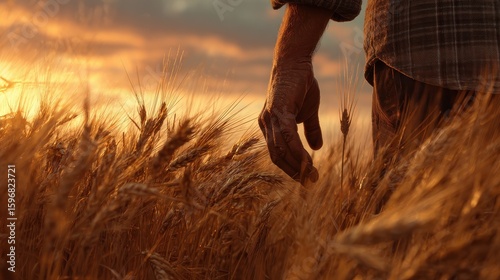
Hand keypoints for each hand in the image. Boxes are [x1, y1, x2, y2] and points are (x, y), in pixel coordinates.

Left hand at [258, 4, 329, 183]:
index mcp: (270, 127)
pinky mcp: (278, 111)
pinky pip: (287, 137)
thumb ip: (310, 130)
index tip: (306, 178)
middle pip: (276, 156)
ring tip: (312, 174)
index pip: (277, 154)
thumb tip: (317, 148)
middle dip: (293, 171)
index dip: (291, 167)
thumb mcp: (308, 112)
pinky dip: (297, 151)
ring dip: (297, 164)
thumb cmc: (301, 85)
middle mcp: (266, 125)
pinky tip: (307, 160)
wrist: (297, 62)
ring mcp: (270, 118)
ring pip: (281, 149)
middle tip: (310, 181)